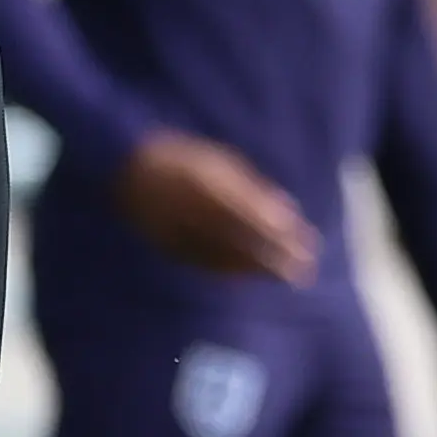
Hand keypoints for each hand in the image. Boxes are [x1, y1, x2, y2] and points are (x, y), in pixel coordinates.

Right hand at [113, 130, 318, 283]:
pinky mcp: (168, 245)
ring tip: (279, 278)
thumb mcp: (222, 163)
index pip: (257, 217)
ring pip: (225, 257)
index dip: (283, 235)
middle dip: (275, 260)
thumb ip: (254, 189)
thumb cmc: (182, 158)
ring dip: (254, 270)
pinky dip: (228, 271)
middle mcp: (197, 211)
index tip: (308, 245)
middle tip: (302, 273)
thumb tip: (289, 212)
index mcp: (213, 186)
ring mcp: (180, 230)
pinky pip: (202, 262)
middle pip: (244, 241)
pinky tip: (243, 276)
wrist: (127, 169)